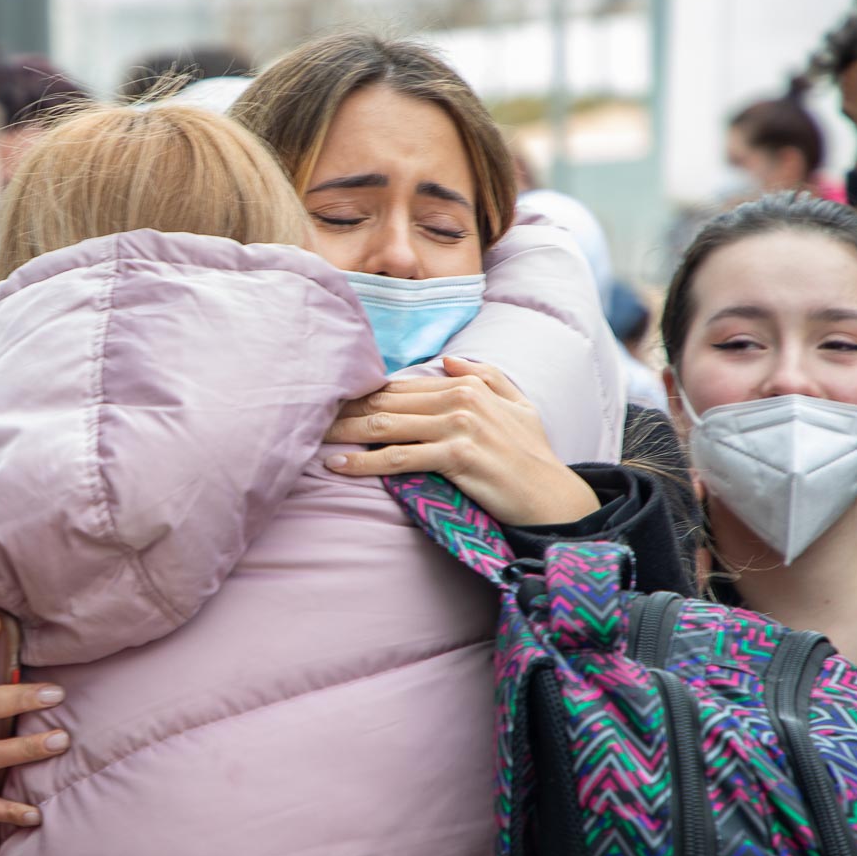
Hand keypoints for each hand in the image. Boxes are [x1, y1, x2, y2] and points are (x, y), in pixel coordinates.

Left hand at [323, 356, 600, 526]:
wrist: (551, 495)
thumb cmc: (532, 453)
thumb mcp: (516, 405)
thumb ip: (485, 376)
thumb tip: (448, 360)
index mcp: (466, 383)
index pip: (400, 386)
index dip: (360, 393)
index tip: (327, 399)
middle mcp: (460, 398)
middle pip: (386, 402)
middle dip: (342, 410)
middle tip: (304, 415)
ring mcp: (458, 427)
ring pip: (386, 426)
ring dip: (344, 433)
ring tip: (311, 439)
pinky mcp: (456, 456)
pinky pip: (399, 458)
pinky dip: (365, 462)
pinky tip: (338, 466)